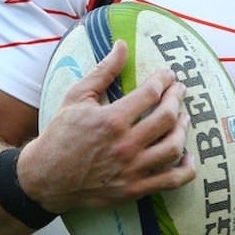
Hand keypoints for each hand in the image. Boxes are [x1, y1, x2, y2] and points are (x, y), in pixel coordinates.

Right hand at [17, 39, 195, 212]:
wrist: (46, 176)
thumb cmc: (61, 133)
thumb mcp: (77, 96)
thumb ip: (103, 71)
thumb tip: (122, 45)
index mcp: (112, 119)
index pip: (151, 93)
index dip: (164, 80)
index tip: (168, 75)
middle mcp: (125, 144)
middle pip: (167, 117)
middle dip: (177, 98)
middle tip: (180, 90)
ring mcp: (131, 169)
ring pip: (173, 147)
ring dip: (183, 128)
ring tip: (183, 117)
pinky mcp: (133, 189)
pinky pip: (170, 181)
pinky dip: (185, 170)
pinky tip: (188, 158)